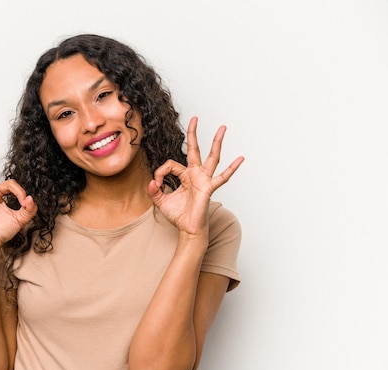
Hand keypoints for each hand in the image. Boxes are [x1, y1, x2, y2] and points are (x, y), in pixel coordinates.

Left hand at [146, 117, 243, 236]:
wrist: (187, 229)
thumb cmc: (178, 215)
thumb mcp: (160, 201)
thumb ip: (154, 191)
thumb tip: (150, 182)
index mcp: (184, 175)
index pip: (170, 164)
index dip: (160, 172)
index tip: (156, 184)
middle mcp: (195, 174)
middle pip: (194, 149)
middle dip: (193, 134)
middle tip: (195, 118)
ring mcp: (204, 180)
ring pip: (211, 157)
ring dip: (216, 142)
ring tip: (222, 128)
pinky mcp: (209, 188)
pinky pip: (222, 177)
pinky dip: (231, 169)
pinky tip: (240, 159)